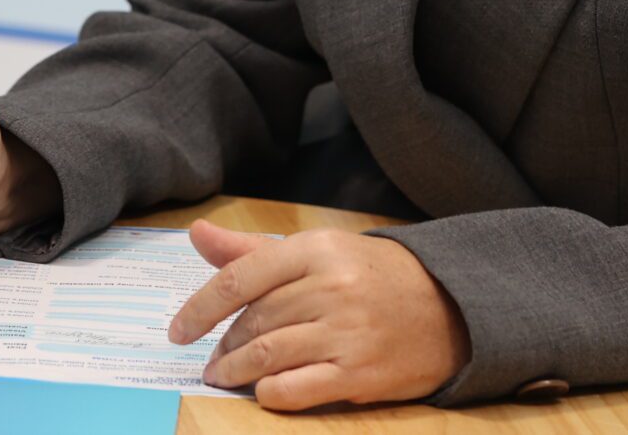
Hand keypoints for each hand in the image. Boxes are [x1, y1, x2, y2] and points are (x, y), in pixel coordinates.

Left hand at [168, 222, 469, 410]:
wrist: (449, 306)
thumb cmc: (372, 275)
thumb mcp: (318, 251)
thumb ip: (253, 251)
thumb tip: (196, 234)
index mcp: (315, 250)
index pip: (240, 278)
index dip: (200, 308)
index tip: (178, 331)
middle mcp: (330, 287)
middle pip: (254, 321)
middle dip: (223, 345)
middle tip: (210, 361)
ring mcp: (347, 332)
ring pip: (269, 355)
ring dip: (237, 371)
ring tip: (224, 377)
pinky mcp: (361, 373)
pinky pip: (298, 388)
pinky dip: (270, 392)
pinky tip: (262, 391)